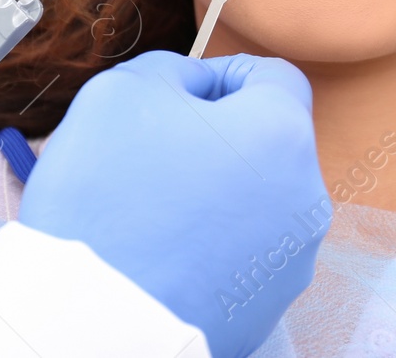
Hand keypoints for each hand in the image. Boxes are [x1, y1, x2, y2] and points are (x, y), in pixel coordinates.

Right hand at [19, 50, 329, 357]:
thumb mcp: (122, 91)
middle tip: (151, 157)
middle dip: (216, 141)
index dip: (221, 75)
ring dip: (213, 195)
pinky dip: (207, 248)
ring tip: (150, 213)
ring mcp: (290, 262)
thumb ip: (174, 71)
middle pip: (266, 145)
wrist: (91, 324)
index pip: (272, 77)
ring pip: (255, 203)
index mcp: (282, 135)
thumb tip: (195, 88)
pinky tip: (159, 255)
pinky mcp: (266, 310)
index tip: (177, 98)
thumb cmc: (107, 200)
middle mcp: (305, 199)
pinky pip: (240, 257)